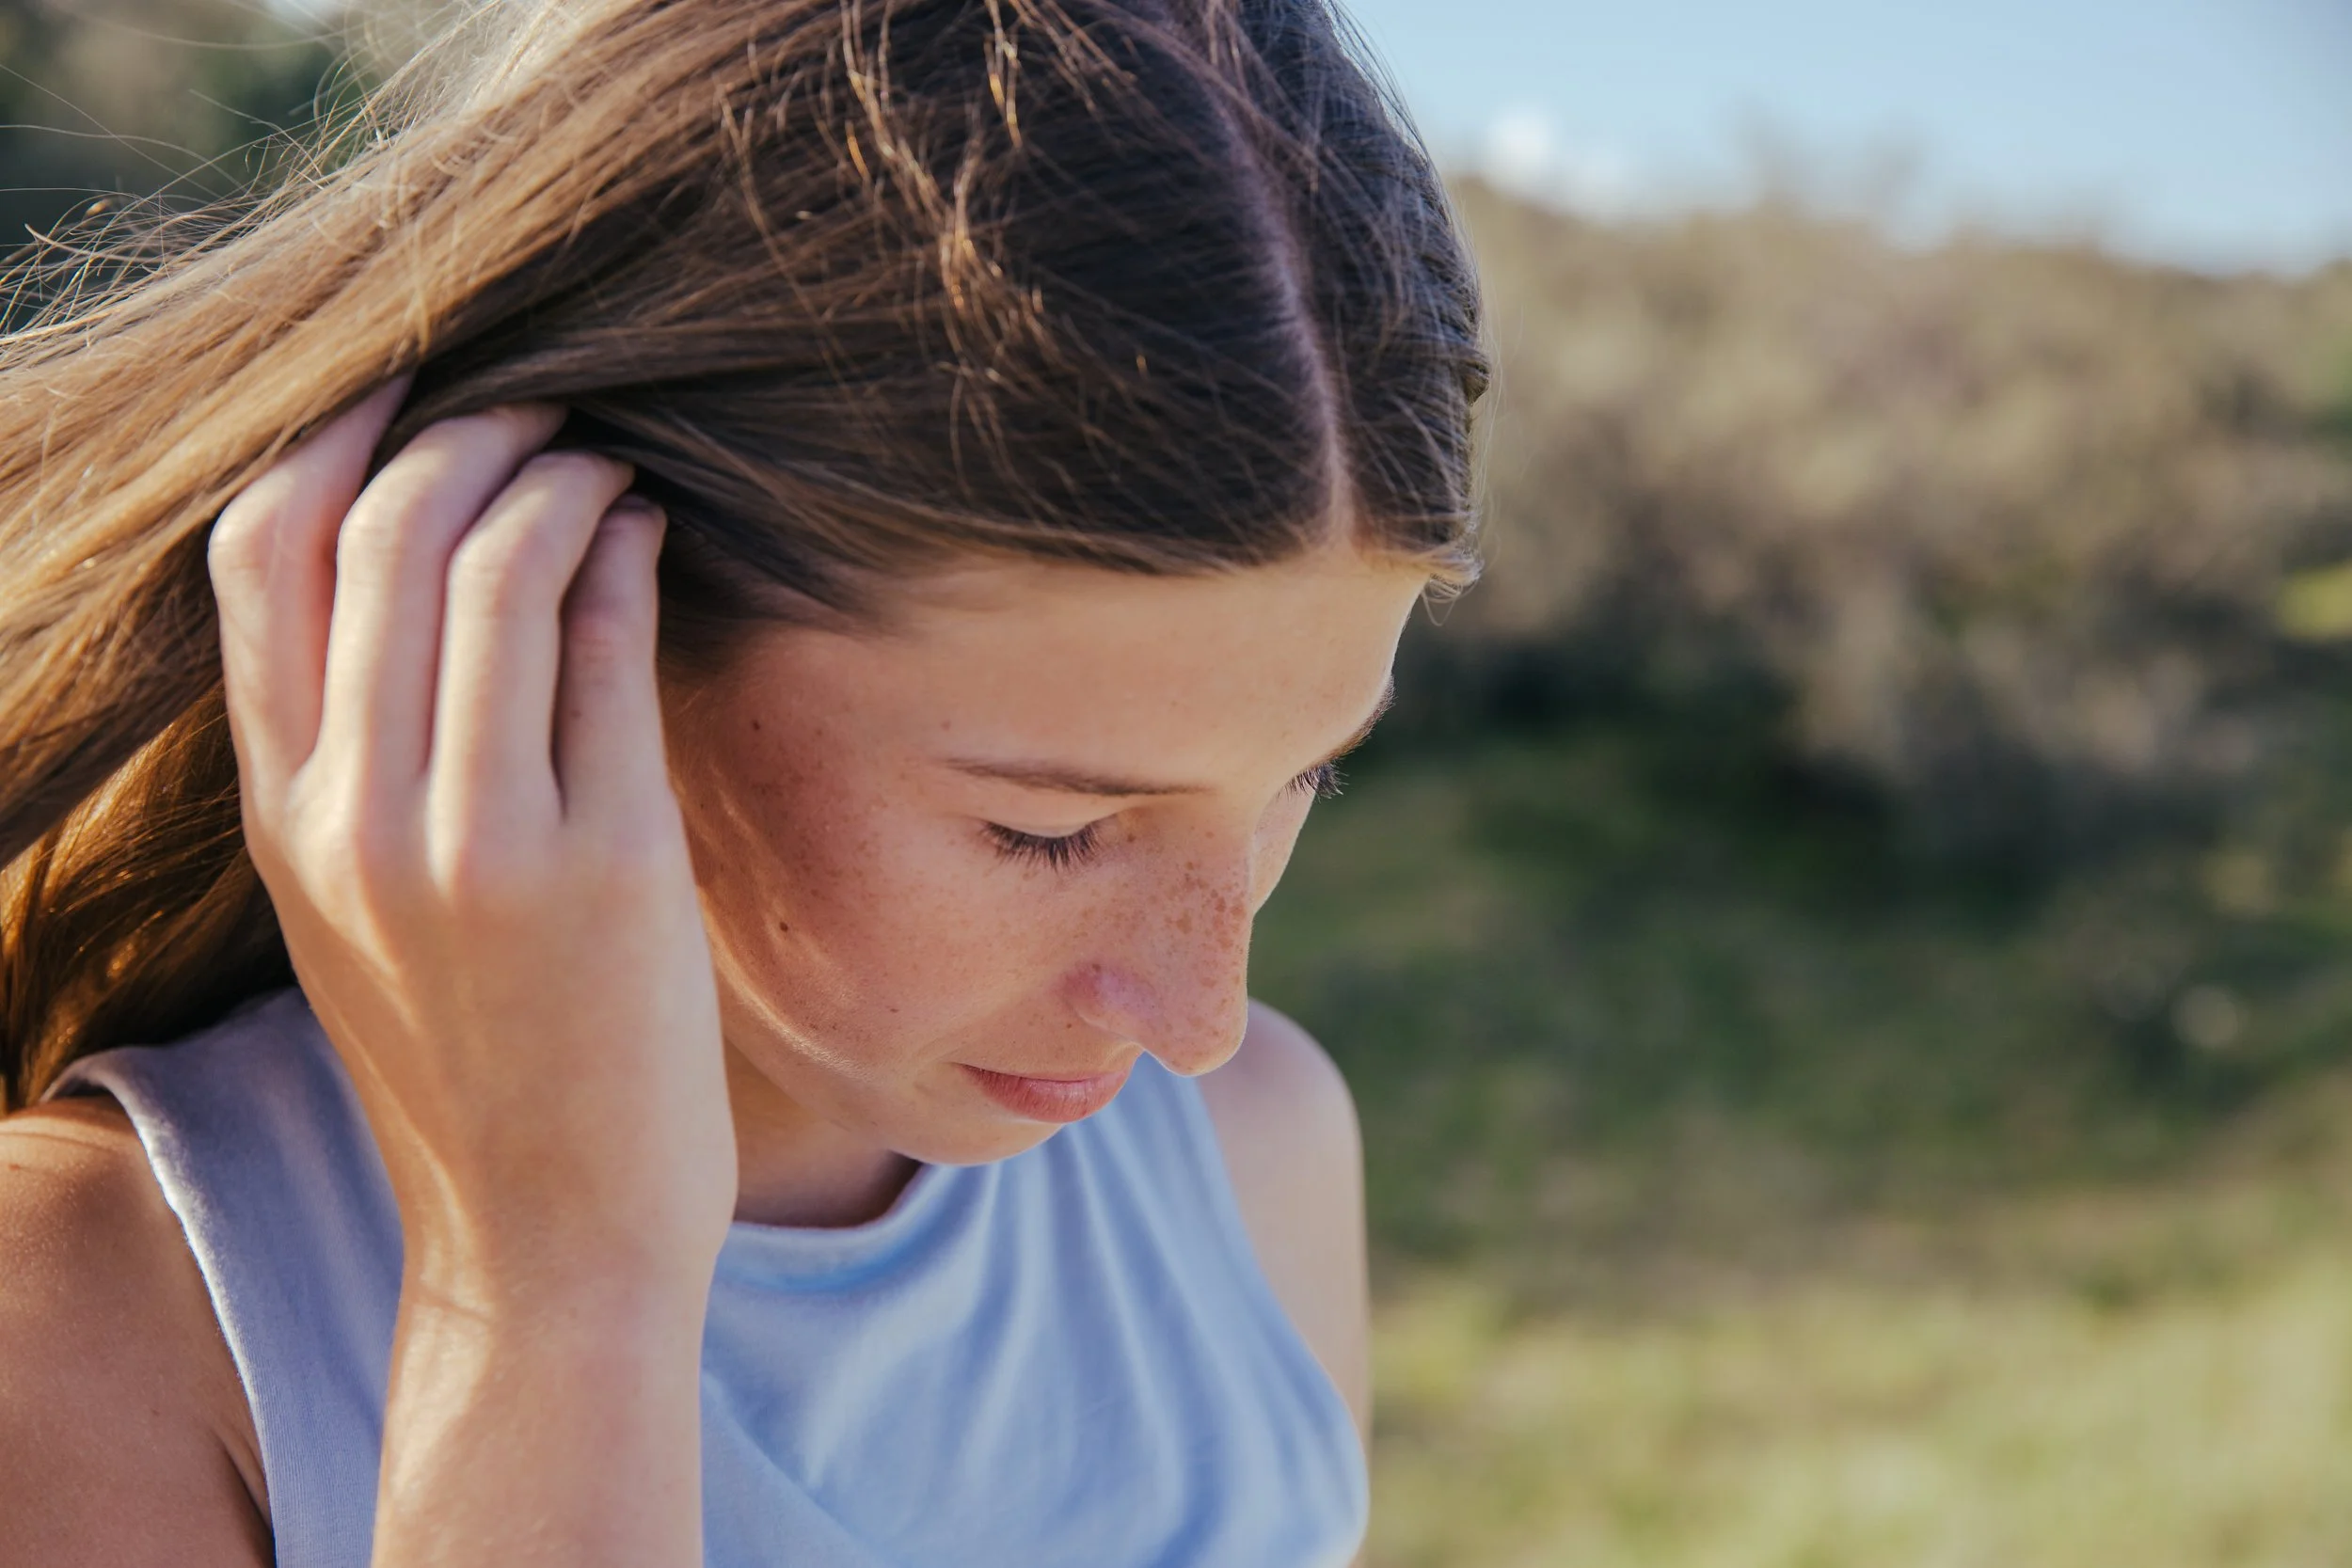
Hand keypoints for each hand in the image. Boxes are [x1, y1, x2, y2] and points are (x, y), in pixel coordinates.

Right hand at [209, 385, 735, 1304]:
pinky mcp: (603, 867)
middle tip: (548, 409)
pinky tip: (658, 537)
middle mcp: (355, 816)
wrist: (545, 1238)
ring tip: (612, 464)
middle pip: (383, 527)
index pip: (261, 555)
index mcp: (281, 816)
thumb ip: (348, 763)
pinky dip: (630, 560)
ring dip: (563, 476)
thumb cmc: (472, 1065)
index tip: (416, 389)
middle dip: (472, 430)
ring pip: (498, 564)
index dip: (340, 434)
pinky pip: (607, 653)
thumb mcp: (354, 915)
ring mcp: (476, 841)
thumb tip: (407, 583)